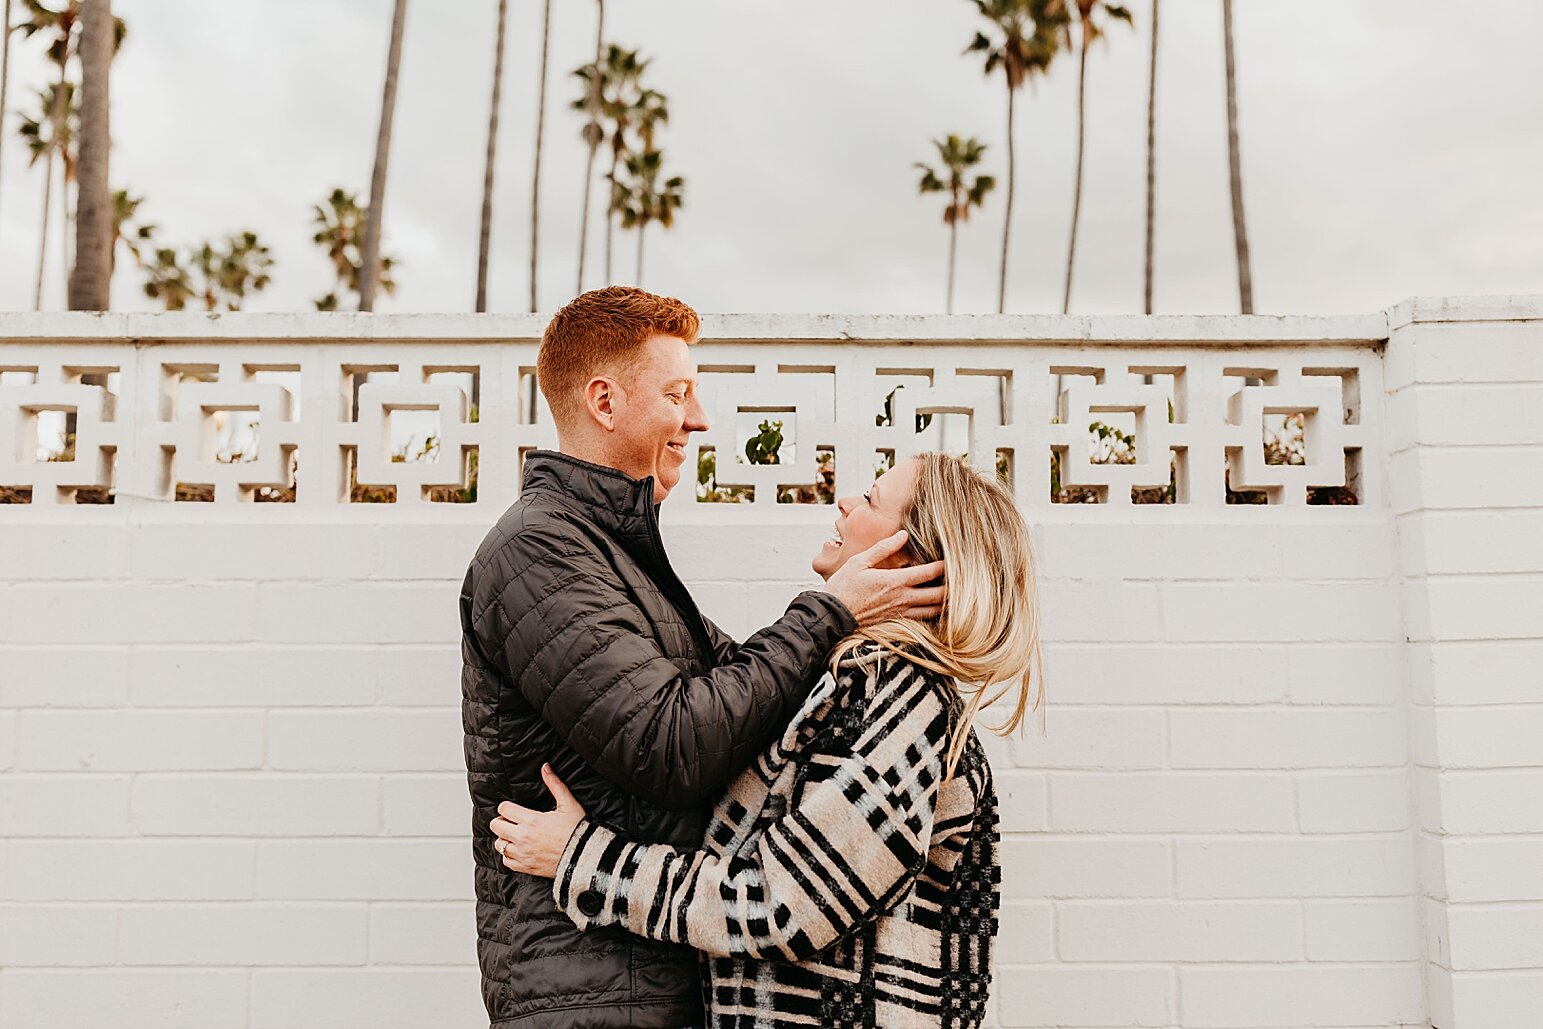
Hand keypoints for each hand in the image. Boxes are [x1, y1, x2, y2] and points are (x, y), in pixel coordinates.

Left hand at [489, 764, 586, 879]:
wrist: (584, 857)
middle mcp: (523, 837)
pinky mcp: (525, 867)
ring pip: (499, 845)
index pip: (504, 809)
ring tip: (515, 836)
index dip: (507, 807)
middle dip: (502, 822)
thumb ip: (554, 784)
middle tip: (511, 822)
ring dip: (505, 839)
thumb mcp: (568, 804)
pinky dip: (509, 856)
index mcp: (532, 820)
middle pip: (496, 826)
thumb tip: (545, 768)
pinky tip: (518, 850)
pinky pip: (505, 861)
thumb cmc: (577, 830)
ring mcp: (523, 854)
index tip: (512, 809)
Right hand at [822, 530, 946, 625]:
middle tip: (963, 577)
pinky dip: (933, 612)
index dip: (945, 565)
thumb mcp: (860, 562)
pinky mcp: (897, 621)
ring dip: (946, 601)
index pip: (929, 573)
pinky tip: (936, 605)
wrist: (832, 616)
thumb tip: (903, 535)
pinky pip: (922, 618)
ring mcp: (901, 612)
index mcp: (894, 581)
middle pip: (938, 595)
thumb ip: (883, 548)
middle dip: (953, 587)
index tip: (954, 557)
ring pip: (933, 610)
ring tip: (955, 592)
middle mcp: (902, 599)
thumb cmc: (843, 588)